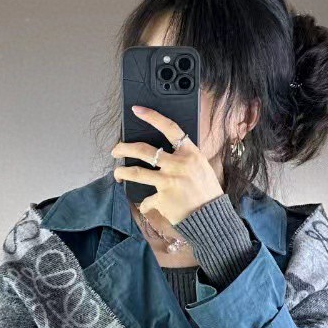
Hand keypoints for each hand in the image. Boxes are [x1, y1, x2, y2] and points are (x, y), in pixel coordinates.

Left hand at [111, 105, 223, 225]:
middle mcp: (177, 165)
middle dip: (124, 148)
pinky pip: (146, 200)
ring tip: (117, 174)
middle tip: (116, 150)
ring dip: (122, 172)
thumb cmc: (207, 192)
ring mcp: (168, 182)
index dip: (152, 116)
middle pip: (143, 150)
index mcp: (190, 153)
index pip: (170, 128)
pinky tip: (147, 204)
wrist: (211, 217)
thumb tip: (164, 154)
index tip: (136, 110)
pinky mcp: (162, 199)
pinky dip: (145, 203)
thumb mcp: (201, 167)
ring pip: (136, 172)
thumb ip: (184, 158)